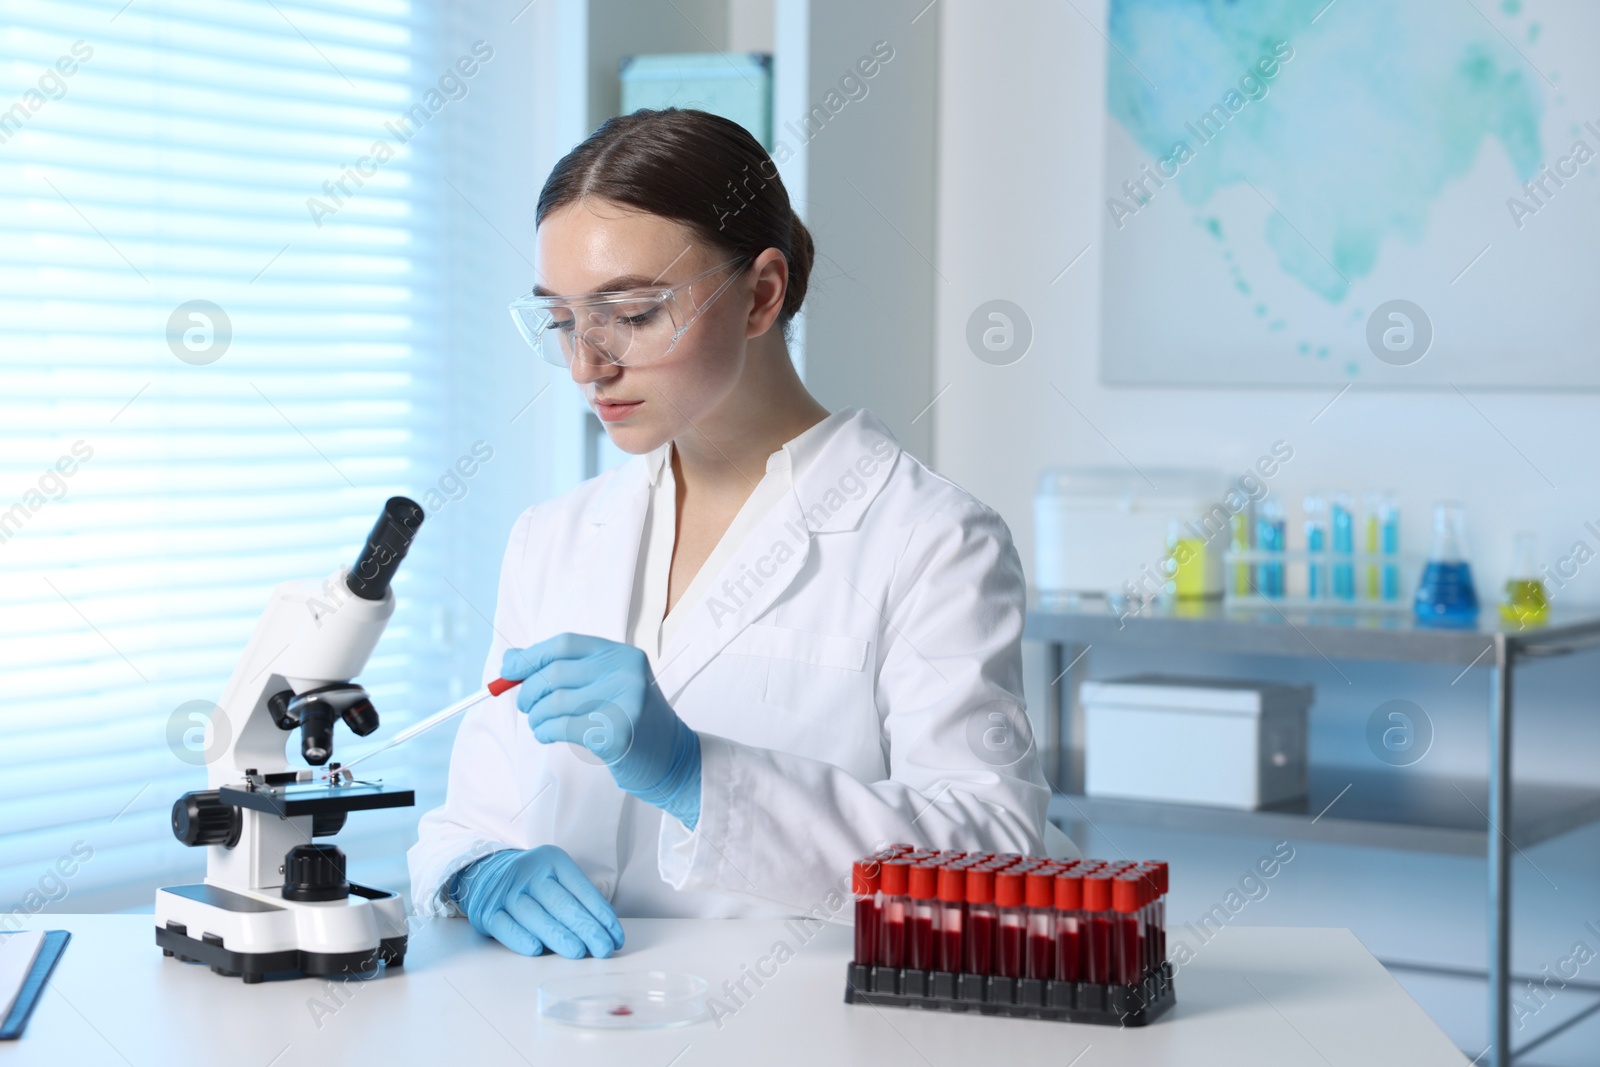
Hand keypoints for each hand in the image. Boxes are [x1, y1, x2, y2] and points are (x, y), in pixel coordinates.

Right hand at [450, 845, 623, 957]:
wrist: (484, 872)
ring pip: (535, 915)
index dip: (601, 914)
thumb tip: (605, 932)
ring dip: (558, 935)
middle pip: (561, 903)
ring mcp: (506, 891)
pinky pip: (505, 926)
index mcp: (553, 860)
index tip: (616, 937)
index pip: (582, 889)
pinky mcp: (486, 910)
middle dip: (586, 928)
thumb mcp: (555, 876)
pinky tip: (536, 949)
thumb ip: (576, 898)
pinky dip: (521, 938)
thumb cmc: (532, 882)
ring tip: (578, 952)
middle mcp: (529, 872)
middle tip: (603, 948)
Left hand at [502, 633, 701, 827]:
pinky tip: (547, 735)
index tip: (508, 670)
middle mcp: (626, 673)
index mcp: (622, 655)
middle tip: (526, 706)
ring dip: (536, 716)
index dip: (531, 656)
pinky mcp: (616, 734)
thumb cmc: (628, 718)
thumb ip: (562, 669)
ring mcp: (625, 703)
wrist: (670, 757)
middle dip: (529, 692)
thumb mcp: (602, 685)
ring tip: (539, 724)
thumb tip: (511, 658)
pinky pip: (561, 727)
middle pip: (555, 673)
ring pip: (554, 702)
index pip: (565, 644)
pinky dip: (545, 732)